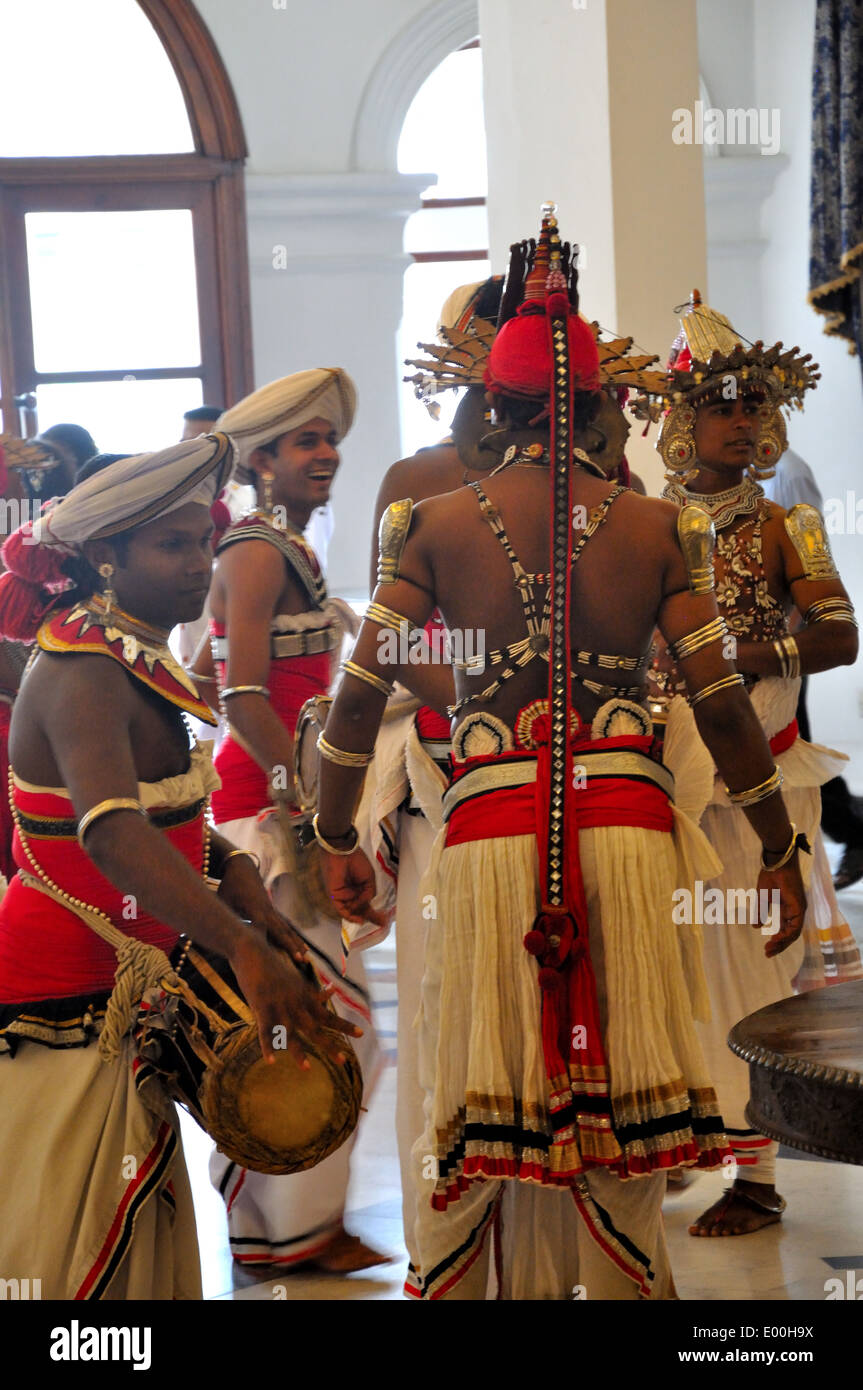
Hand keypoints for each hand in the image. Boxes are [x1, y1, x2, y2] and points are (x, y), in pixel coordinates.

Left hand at [218, 853, 307, 963]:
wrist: (242, 867)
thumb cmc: (230, 886)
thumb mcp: (224, 900)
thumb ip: (227, 917)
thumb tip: (220, 935)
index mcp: (252, 908)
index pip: (261, 926)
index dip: (266, 940)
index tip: (272, 955)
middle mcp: (266, 910)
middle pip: (281, 931)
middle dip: (290, 945)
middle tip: (300, 959)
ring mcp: (271, 910)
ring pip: (286, 929)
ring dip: (295, 943)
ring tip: (305, 956)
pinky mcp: (272, 911)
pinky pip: (284, 926)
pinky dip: (292, 936)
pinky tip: (301, 946)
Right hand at [228, 929, 360, 1068]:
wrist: (252, 951)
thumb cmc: (274, 966)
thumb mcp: (297, 979)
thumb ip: (313, 990)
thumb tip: (332, 991)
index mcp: (305, 996)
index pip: (328, 1015)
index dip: (344, 1025)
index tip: (361, 1034)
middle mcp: (296, 1003)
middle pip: (315, 1027)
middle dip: (329, 1045)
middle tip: (343, 1061)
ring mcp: (279, 1006)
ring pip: (291, 1033)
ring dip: (299, 1052)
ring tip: (308, 1069)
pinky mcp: (261, 1007)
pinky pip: (265, 1032)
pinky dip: (267, 1047)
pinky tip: (271, 1062)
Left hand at [320, 847, 388, 927]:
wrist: (344, 851)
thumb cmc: (356, 860)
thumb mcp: (369, 880)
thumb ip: (368, 895)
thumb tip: (366, 906)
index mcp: (358, 887)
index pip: (366, 903)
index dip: (374, 912)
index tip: (384, 919)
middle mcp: (350, 893)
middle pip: (360, 909)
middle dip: (370, 917)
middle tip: (382, 924)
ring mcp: (342, 895)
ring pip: (352, 911)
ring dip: (362, 917)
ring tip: (373, 921)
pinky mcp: (334, 895)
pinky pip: (341, 909)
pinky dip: (350, 915)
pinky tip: (359, 919)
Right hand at [755, 856, 806, 957]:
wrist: (776, 862)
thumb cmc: (770, 876)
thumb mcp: (762, 898)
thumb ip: (760, 912)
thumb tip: (756, 926)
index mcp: (788, 909)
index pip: (785, 929)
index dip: (777, 940)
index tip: (766, 947)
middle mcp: (795, 911)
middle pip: (790, 934)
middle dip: (779, 945)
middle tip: (767, 953)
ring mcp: (799, 909)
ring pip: (793, 933)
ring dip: (782, 942)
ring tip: (770, 948)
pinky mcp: (799, 906)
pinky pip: (795, 925)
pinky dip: (786, 934)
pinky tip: (776, 939)